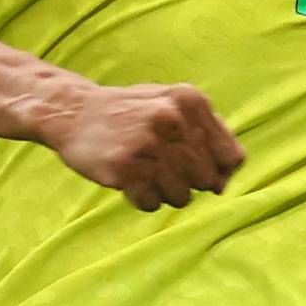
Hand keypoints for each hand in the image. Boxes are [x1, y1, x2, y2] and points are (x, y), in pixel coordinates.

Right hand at [40, 81, 244, 210]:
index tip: (197, 166)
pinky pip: (152, 204)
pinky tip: (129, 178)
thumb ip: (209, 134)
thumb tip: (226, 180)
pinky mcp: (125, 166)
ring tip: (145, 170)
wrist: (74, 113)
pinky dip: (142, 198)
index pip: (231, 157)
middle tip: (163, 166)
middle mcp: (172, 119)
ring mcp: (148, 143)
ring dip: (164, 192)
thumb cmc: (132, 113)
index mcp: (191, 101)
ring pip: (181, 197)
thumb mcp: (174, 106)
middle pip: (207, 181)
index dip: (218, 170)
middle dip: (189, 182)